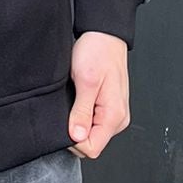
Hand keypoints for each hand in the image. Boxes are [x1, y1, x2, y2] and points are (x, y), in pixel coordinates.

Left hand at [68, 31, 130, 159]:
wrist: (105, 35)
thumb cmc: (98, 51)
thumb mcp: (85, 81)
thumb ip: (82, 112)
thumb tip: (76, 136)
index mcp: (114, 115)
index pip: (92, 148)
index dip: (74, 140)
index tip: (65, 121)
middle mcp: (118, 118)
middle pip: (91, 143)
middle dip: (75, 131)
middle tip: (69, 105)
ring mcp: (114, 113)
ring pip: (91, 134)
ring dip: (79, 121)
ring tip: (75, 98)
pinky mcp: (109, 108)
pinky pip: (93, 123)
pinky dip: (82, 115)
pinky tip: (79, 99)